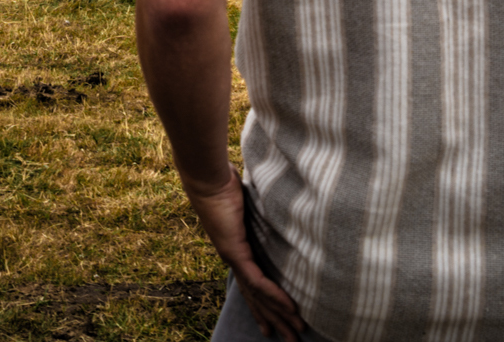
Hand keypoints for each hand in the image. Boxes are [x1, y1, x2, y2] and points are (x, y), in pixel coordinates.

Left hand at [182, 172, 303, 341]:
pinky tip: (289, 308)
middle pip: (256, 299)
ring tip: (295, 333)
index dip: (264, 306)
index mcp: (236, 250)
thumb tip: (279, 204)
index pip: (252, 286)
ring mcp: (233, 258)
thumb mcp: (249, 203)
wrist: (207, 179)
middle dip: (274, 321)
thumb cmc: (225, 184)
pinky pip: (257, 281)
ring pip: (257, 296)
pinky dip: (274, 296)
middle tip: (290, 341)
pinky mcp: (234, 253)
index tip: (274, 324)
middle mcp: (233, 260)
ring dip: (278, 315)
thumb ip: (261, 211)